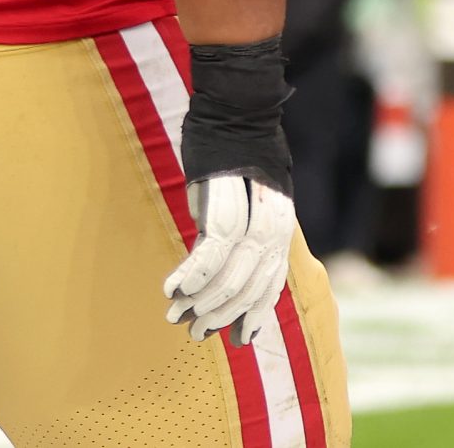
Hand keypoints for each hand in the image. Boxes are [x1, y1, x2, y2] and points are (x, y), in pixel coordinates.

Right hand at [164, 172, 295, 345]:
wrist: (235, 111)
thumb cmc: (234, 159)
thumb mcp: (247, 204)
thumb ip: (243, 240)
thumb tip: (222, 281)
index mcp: (281, 227)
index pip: (273, 283)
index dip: (254, 314)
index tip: (235, 341)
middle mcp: (275, 224)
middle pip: (251, 285)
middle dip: (221, 315)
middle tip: (194, 332)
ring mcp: (254, 213)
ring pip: (231, 275)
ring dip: (200, 301)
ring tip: (176, 315)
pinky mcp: (227, 203)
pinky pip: (212, 252)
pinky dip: (191, 275)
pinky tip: (172, 290)